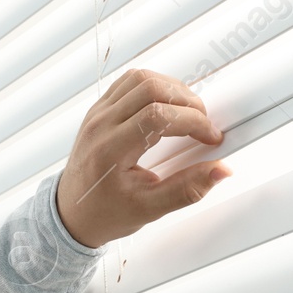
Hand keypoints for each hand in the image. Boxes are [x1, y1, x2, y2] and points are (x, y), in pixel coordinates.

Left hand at [56, 69, 230, 248]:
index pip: (157, 116)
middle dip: (187, 102)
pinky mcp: (98, 110)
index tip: (211, 138)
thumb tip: (222, 170)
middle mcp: (99, 125)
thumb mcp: (149, 210)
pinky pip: (128, 82)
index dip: (193, 122)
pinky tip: (167, 106)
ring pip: (140, 78)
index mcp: (109, 150)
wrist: (70, 214)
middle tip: (202, 125)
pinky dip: (155, 86)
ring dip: (172, 89)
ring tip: (187, 114)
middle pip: (151, 88)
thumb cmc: (105, 214)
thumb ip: (187, 190)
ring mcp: (96, 114)